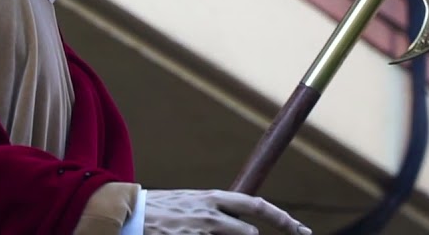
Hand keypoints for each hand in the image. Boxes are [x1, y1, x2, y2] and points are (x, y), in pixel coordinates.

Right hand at [143, 189, 310, 234]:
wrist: (128, 214)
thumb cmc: (159, 209)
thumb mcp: (190, 201)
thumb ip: (216, 208)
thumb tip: (239, 217)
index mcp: (212, 197)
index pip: (257, 206)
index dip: (282, 218)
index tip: (300, 230)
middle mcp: (210, 214)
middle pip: (249, 233)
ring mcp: (201, 232)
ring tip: (198, 231)